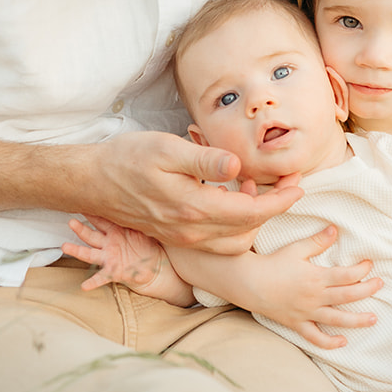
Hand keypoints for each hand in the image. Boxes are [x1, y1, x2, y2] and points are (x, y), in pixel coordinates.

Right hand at [67, 214, 167, 289]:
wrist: (154, 265)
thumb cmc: (147, 245)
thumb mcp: (142, 228)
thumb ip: (135, 217)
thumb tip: (135, 201)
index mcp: (115, 231)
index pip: (101, 221)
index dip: (92, 213)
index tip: (82, 204)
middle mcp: (109, 244)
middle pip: (91, 236)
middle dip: (80, 229)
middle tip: (71, 222)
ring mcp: (109, 258)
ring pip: (90, 254)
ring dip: (77, 251)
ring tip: (66, 247)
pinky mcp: (114, 272)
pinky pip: (101, 277)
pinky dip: (92, 282)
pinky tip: (84, 286)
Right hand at [76, 131, 302, 253]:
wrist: (92, 181)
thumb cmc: (128, 159)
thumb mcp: (166, 148)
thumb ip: (203, 159)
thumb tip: (237, 165)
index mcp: (193, 208)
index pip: (250, 212)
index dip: (280, 200)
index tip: (299, 184)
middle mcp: (190, 231)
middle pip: (248, 230)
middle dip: (274, 209)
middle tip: (290, 184)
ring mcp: (183, 238)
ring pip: (234, 242)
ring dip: (254, 222)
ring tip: (260, 192)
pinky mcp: (176, 238)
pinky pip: (217, 242)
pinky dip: (235, 227)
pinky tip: (234, 201)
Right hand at [236, 227, 382, 349]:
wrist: (250, 284)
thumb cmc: (273, 263)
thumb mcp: (296, 249)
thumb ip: (317, 241)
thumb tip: (335, 229)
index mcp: (316, 277)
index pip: (346, 274)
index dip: (361, 269)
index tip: (369, 264)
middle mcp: (314, 297)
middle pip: (347, 296)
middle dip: (367, 290)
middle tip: (381, 285)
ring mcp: (307, 313)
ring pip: (336, 319)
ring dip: (357, 320)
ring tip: (373, 319)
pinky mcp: (297, 324)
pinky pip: (315, 337)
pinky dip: (329, 342)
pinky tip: (343, 342)